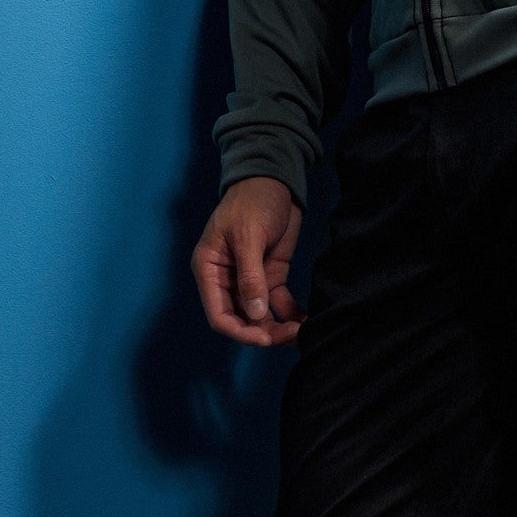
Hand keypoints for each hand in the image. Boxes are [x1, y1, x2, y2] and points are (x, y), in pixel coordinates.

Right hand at [192, 176, 305, 346]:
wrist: (275, 178)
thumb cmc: (253, 201)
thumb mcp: (249, 236)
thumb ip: (250, 276)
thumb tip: (255, 315)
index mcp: (210, 271)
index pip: (219, 314)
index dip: (239, 331)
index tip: (264, 338)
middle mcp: (227, 280)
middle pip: (241, 320)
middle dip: (263, 332)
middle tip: (290, 336)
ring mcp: (250, 279)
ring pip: (260, 316)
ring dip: (278, 328)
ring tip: (301, 332)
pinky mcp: (271, 275)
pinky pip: (278, 303)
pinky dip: (290, 314)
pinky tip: (306, 321)